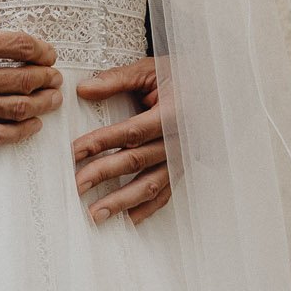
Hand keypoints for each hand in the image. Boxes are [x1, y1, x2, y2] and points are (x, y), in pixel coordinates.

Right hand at [0, 0, 61, 144]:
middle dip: (48, 78)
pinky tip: (30, 126)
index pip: (22, 46)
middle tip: (54, 77)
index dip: (42, 50)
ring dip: (42, 105)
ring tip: (50, 100)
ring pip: (17, 109)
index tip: (47, 53)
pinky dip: (20, 132)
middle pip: (26, 80)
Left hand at [71, 57, 172, 224]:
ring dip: (122, 202)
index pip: (131, 132)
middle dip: (104, 175)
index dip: (101, 143)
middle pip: (136, 161)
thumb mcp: (150, 70)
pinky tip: (127, 220)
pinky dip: (147, 209)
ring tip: (96, 214)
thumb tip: (84, 90)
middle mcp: (179, 140)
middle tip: (76, 186)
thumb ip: (118, 79)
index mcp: (173, 113)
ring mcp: (182, 158)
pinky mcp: (182, 168)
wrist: (217, 88)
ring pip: (150, 184)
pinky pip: (165, 193)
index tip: (74, 152)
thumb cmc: (180, 76)